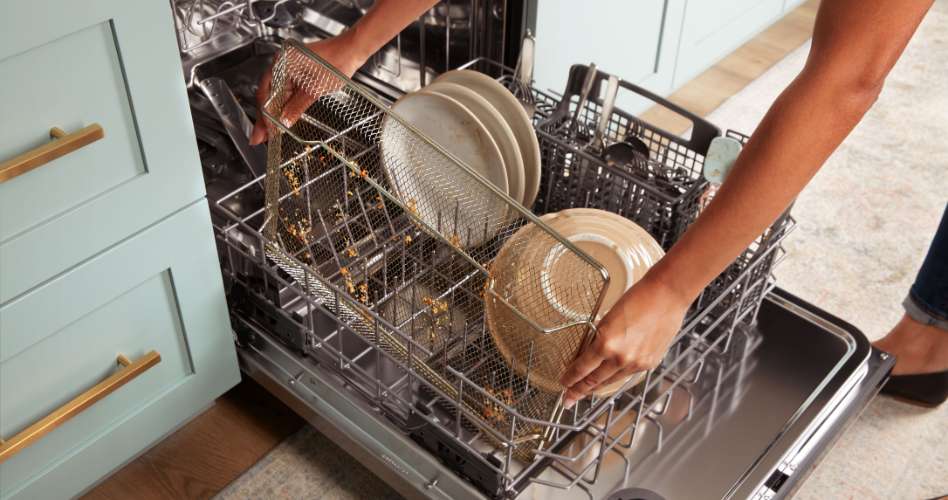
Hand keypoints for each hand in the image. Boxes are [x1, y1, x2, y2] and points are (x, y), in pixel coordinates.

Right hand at [250, 33, 368, 144]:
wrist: (351, 50)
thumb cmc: (336, 61)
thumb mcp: (315, 89)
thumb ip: (296, 107)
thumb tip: (283, 122)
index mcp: (281, 64)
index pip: (265, 94)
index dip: (264, 116)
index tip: (264, 132)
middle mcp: (281, 64)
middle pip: (268, 95)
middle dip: (265, 118)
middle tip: (260, 137)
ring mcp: (289, 68)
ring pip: (276, 95)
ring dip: (274, 113)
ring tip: (269, 132)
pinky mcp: (297, 72)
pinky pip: (286, 91)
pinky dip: (283, 105)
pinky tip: (280, 118)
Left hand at [559, 276, 689, 408]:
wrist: (666, 296)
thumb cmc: (637, 298)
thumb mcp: (608, 318)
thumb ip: (599, 338)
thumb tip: (589, 354)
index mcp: (606, 343)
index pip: (582, 368)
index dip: (570, 378)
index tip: (563, 384)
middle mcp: (621, 357)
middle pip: (595, 380)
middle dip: (579, 391)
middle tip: (568, 399)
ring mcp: (636, 363)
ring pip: (611, 380)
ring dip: (597, 386)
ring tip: (586, 391)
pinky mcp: (649, 363)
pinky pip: (627, 375)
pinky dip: (616, 377)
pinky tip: (610, 378)